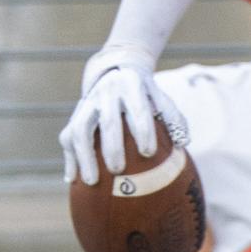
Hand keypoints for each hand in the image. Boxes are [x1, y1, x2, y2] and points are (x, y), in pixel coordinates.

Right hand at [59, 46, 188, 184]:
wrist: (115, 70)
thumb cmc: (145, 93)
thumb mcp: (160, 98)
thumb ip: (173, 118)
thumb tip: (182, 144)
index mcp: (132, 86)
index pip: (138, 110)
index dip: (143, 130)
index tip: (148, 153)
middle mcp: (106, 93)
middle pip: (107, 121)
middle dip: (112, 146)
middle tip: (118, 170)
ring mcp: (87, 104)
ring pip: (79, 130)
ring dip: (84, 156)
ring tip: (91, 181)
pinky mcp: (75, 115)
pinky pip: (67, 137)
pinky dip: (70, 159)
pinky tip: (74, 180)